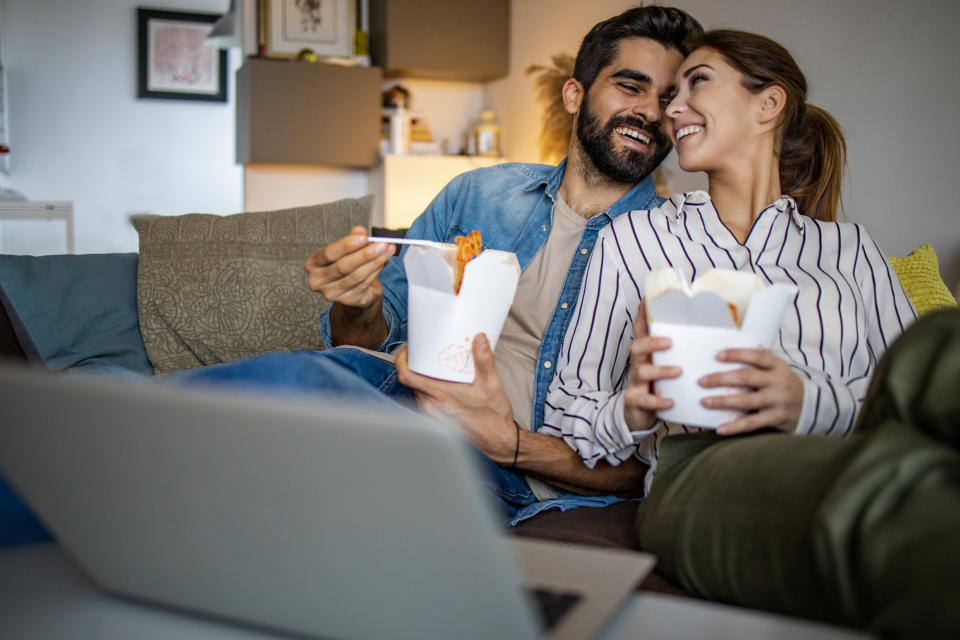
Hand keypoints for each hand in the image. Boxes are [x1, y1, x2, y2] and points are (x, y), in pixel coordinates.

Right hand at [303, 226, 394, 308]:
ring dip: (375, 262)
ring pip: (356, 277)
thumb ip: (353, 239)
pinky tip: (384, 261)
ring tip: (388, 250)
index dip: (346, 245)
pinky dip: (376, 271)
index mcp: (313, 263)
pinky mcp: (347, 301)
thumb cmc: (347, 265)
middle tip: (383, 244)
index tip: (364, 237)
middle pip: (343, 267)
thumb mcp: (348, 249)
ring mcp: (331, 293)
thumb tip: (360, 231)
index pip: (329, 253)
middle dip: (365, 254)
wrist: (354, 288)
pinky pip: (364, 284)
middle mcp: (317, 280)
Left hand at [395, 333, 517, 464]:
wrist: (498, 441)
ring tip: (436, 366)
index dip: (402, 360)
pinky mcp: (436, 420)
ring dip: (423, 377)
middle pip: (411, 381)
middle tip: (426, 351)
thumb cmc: (494, 417)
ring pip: (417, 391)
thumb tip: (480, 338)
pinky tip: (443, 383)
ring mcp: (432, 415)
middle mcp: (431, 407)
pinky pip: (425, 400)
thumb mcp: (492, 384)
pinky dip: (430, 389)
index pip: (407, 377)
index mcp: (441, 396)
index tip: (409, 349)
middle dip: (416, 365)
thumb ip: (484, 360)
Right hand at [623, 301, 680, 429]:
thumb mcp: (663, 366)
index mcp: (646, 355)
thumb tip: (706, 336)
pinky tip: (671, 401)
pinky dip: (658, 401)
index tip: (647, 299)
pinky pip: (645, 400)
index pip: (641, 331)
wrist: (637, 415)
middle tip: (670, 342)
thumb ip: (678, 353)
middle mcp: (638, 365)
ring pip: (642, 372)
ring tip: (678, 371)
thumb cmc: (656, 386)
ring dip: (660, 370)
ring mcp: (635, 383)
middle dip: (651, 342)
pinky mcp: (636, 402)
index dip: (643, 316)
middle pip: (636, 347)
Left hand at [698, 348, 803, 434]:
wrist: (813, 406)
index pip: (756, 356)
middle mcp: (779, 382)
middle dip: (721, 379)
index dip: (736, 354)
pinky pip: (752, 423)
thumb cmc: (784, 384)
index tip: (717, 355)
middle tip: (701, 381)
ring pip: (747, 401)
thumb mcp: (777, 370)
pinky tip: (720, 429)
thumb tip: (722, 357)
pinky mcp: (776, 418)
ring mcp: (778, 401)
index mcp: (778, 366)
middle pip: (747, 378)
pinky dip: (735, 427)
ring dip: (723, 401)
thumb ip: (757, 364)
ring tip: (704, 402)